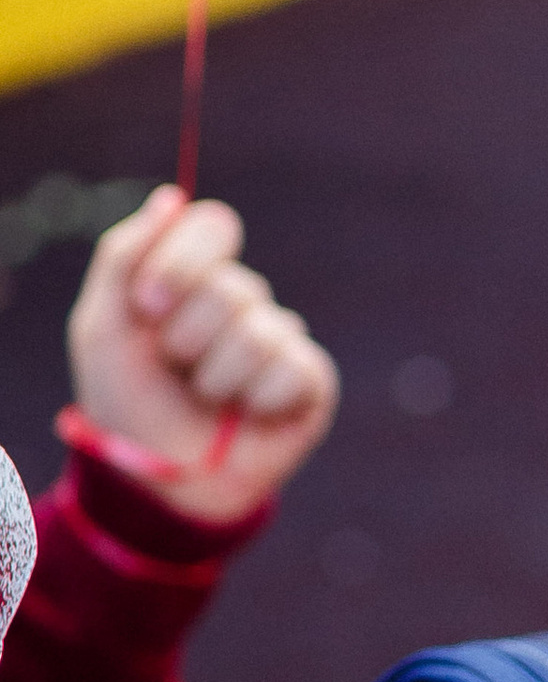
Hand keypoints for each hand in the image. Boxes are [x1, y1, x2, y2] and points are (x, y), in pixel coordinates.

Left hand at [65, 188, 339, 522]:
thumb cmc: (127, 404)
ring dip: (214, 377)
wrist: (158, 483)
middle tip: (175, 369)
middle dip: (187, 338)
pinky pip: (290, 368)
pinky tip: (244, 416)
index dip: (180, 264)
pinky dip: (255, 399)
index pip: (213, 225)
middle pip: (231, 286)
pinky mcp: (310, 381)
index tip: (148, 308)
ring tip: (206, 399)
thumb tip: (171, 198)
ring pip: (257, 331)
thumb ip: (123, 256)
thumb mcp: (103, 326)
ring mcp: (279, 340)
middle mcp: (241, 302)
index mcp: (194, 278)